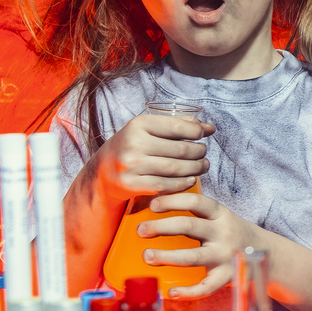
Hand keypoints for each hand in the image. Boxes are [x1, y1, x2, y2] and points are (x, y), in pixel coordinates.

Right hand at [92, 112, 213, 200]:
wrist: (102, 171)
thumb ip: (177, 125)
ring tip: (203, 166)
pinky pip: (166, 185)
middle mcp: (133, 144)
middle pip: (180, 150)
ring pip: (176, 168)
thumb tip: (210, 128)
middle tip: (204, 153)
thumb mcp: (147, 129)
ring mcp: (132, 166)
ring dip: (196, 168)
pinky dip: (183, 183)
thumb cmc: (131, 146)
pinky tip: (190, 179)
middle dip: (199, 152)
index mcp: (138, 125)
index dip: (196, 132)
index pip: (177, 127)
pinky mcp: (132, 185)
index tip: (203, 135)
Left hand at [137, 189, 263, 298]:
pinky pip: (206, 287)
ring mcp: (225, 256)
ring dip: (167, 256)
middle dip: (161, 227)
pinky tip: (171, 293)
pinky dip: (188, 292)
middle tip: (141, 230)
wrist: (266, 253)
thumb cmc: (232, 233)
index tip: (153, 205)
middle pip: (189, 226)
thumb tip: (155, 208)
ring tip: (147, 256)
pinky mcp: (227, 277)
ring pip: (193, 256)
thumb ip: (196, 213)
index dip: (173, 200)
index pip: (196, 201)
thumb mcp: (220, 217)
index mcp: (220, 214)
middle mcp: (223, 233)